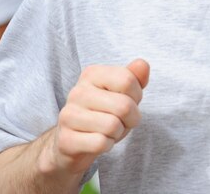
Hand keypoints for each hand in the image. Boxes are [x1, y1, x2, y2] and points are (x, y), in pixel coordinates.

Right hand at [42, 59, 149, 174]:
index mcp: (92, 74)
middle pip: (124, 106)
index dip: (136, 95)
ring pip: (113, 126)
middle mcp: (77, 92)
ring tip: (108, 130)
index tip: (128, 101)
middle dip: (131, 118)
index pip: (127, 80)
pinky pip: (100, 143)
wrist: (72, 142)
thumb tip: (143, 64)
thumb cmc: (104, 113)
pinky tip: (98, 141)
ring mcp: (68, 116)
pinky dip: (107, 146)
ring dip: (118, 133)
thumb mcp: (122, 92)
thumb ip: (134, 77)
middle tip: (121, 120)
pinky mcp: (66, 140)